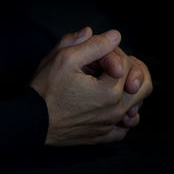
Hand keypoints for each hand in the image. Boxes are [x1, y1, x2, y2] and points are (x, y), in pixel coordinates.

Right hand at [31, 28, 152, 145]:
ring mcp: (110, 126)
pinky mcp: (102, 136)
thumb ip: (94, 44)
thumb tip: (115, 36)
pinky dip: (123, 116)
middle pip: (144, 84)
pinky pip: (124, 128)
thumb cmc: (45, 89)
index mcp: (109, 90)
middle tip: (113, 65)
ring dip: (129, 91)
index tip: (92, 57)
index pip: (126, 63)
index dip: (111, 53)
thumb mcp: (65, 58)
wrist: (30, 121)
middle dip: (132, 69)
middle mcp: (115, 110)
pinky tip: (110, 107)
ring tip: (112, 84)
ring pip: (138, 106)